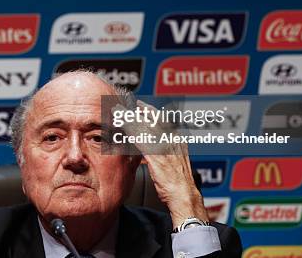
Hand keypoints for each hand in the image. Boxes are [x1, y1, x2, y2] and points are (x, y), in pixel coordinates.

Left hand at [124, 100, 208, 228]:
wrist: (184, 195)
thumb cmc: (179, 182)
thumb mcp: (176, 160)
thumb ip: (166, 149)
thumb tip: (155, 145)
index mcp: (177, 140)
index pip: (162, 119)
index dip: (149, 111)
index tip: (140, 106)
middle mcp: (172, 140)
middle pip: (151, 120)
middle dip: (136, 111)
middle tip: (124, 106)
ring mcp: (164, 147)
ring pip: (144, 127)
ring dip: (129, 119)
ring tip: (117, 113)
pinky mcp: (157, 156)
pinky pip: (141, 140)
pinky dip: (131, 132)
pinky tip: (122, 128)